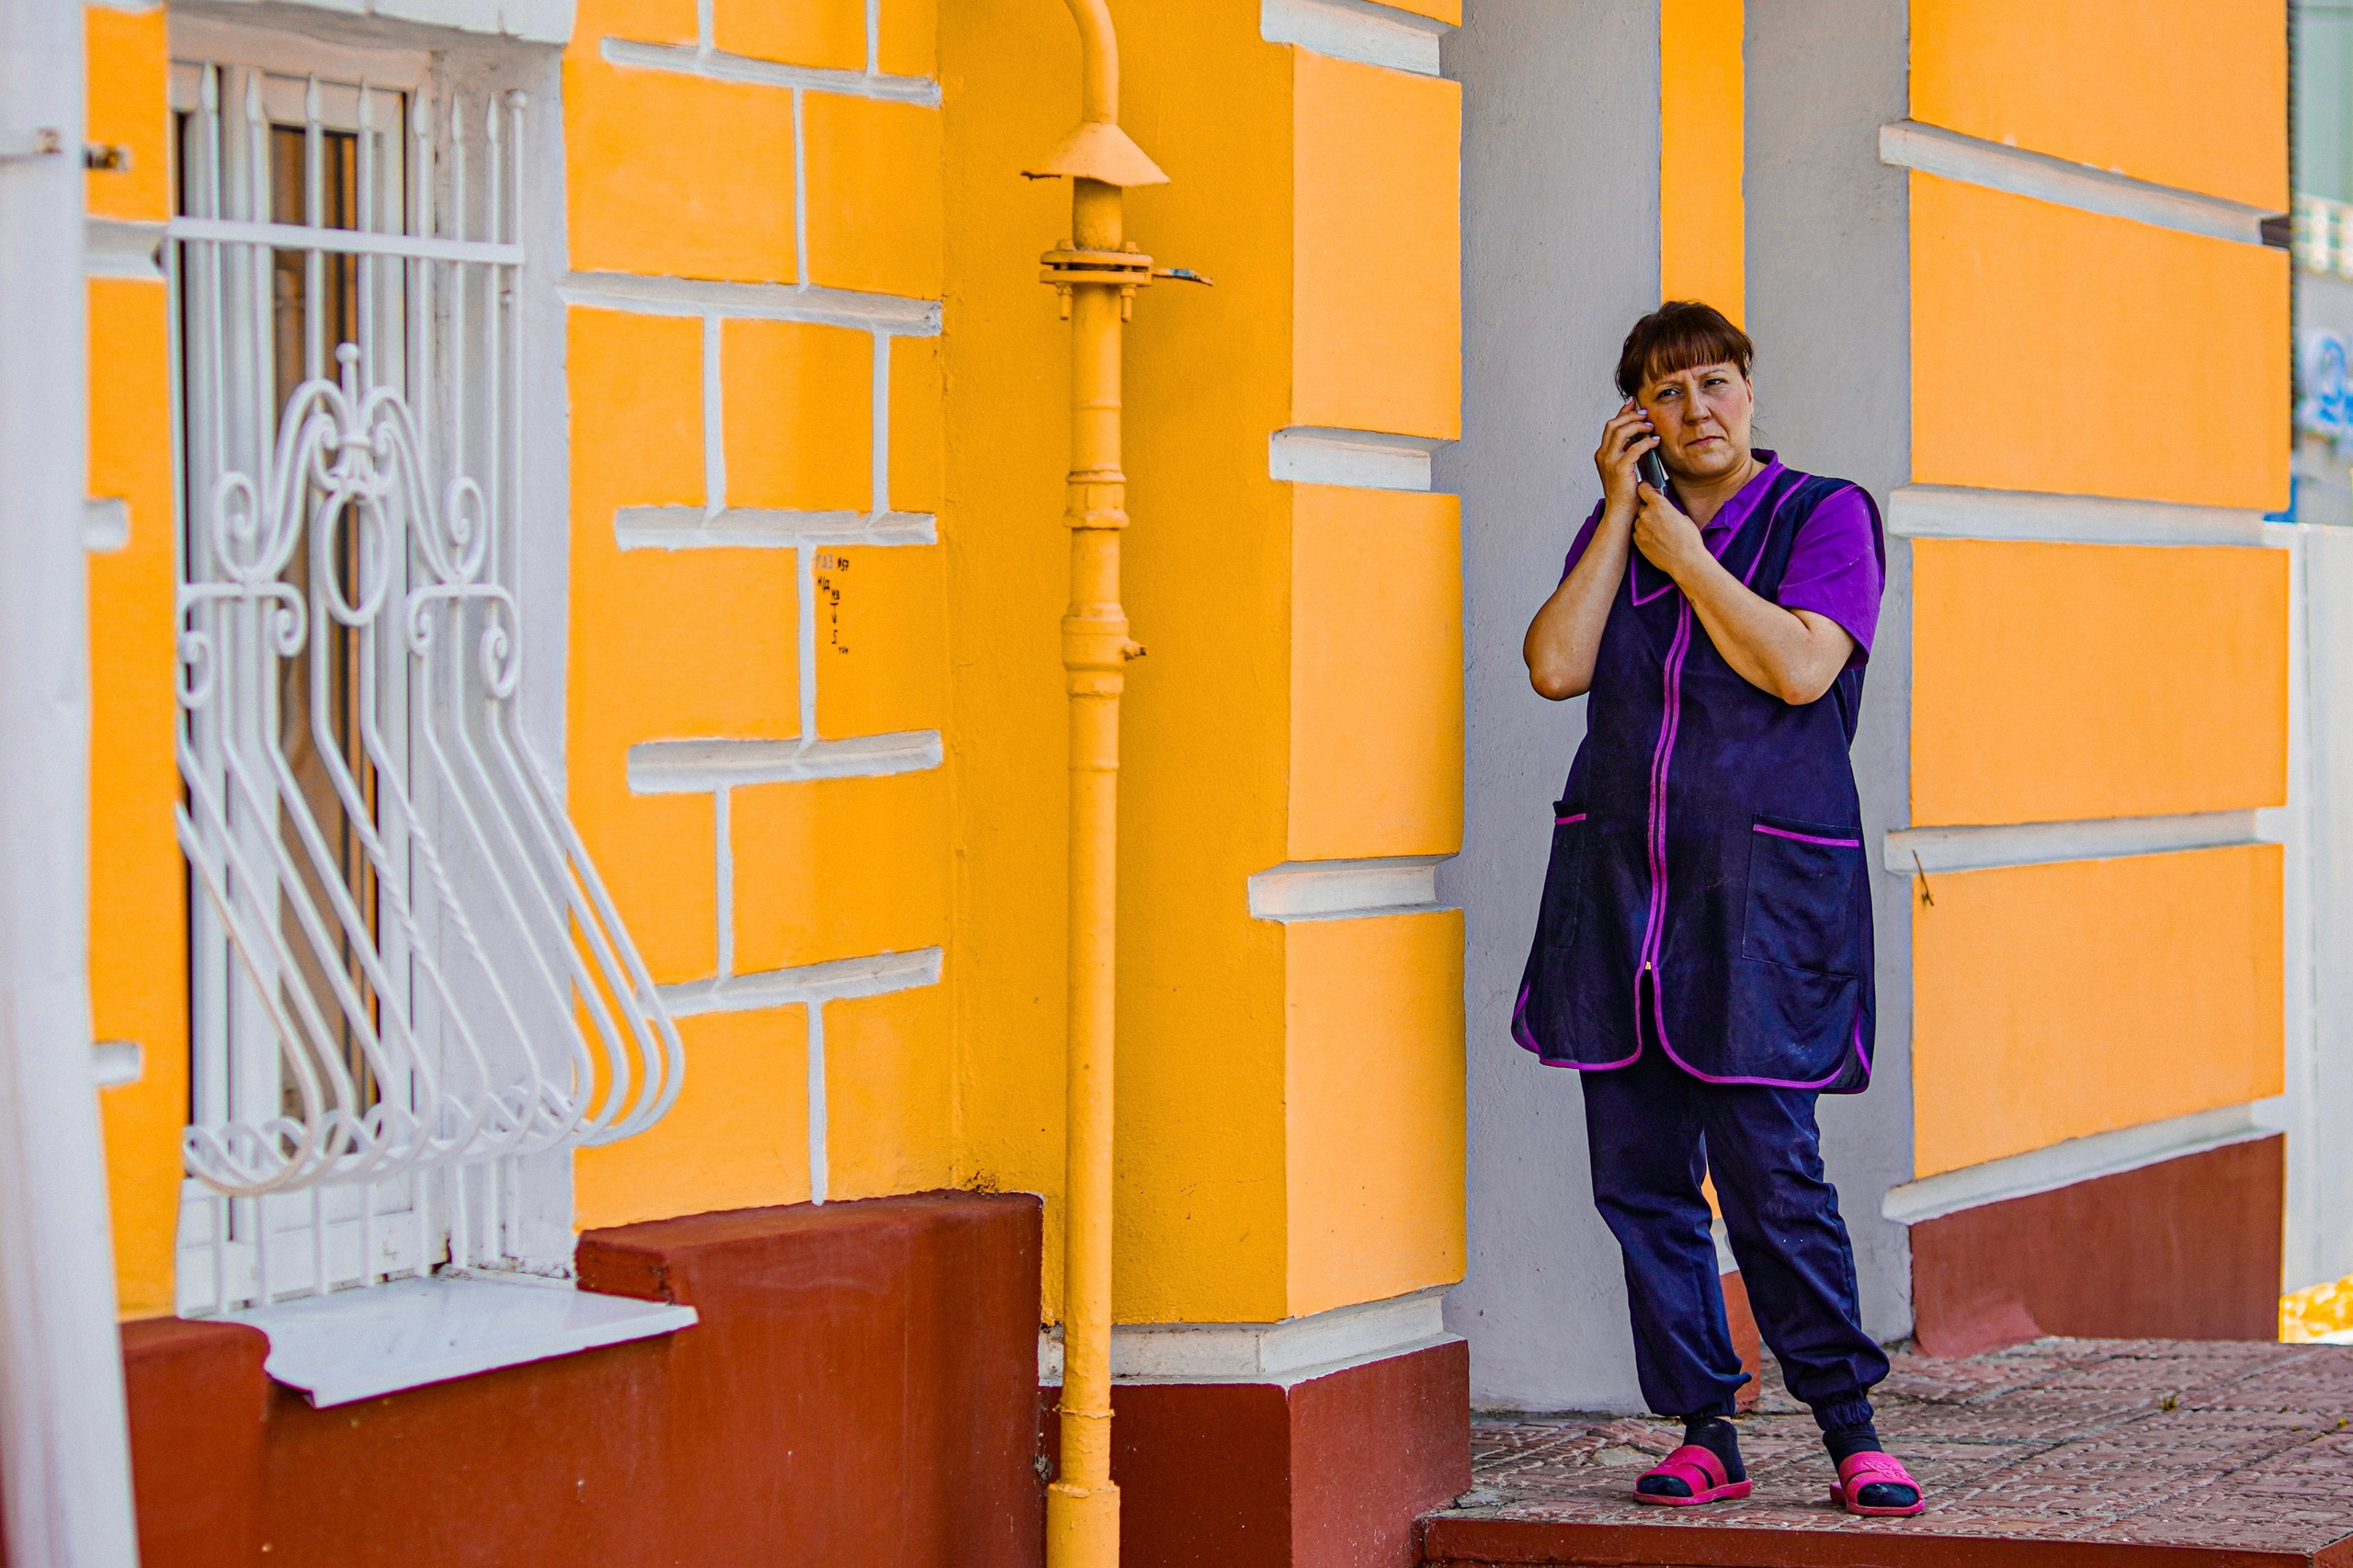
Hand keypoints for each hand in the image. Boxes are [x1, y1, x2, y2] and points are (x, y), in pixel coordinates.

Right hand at [1593, 399, 1658, 515]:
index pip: (1611, 426)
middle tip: (1645, 413)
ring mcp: (1609, 462)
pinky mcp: (1620, 469)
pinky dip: (1646, 442)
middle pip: (1613, 424)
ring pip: (1620, 432)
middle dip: (1630, 415)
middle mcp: (1602, 455)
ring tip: (1650, 426)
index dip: (1622, 412)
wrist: (1620, 513)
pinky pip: (1634, 448)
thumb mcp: (1624, 469)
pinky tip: (1655, 441)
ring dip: (1638, 425)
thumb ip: (1628, 453)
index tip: (1633, 403)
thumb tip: (1641, 437)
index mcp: (1602, 454)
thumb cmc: (1626, 493)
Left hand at [1632, 482, 1705, 576]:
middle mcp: (1646, 515)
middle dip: (1648, 509)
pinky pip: (1637, 533)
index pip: (1643, 488)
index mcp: (1659, 505)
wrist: (1686, 561)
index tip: (1646, 490)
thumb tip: (1665, 507)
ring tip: (1659, 531)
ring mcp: (1640, 529)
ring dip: (1645, 523)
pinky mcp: (1638, 541)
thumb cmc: (1689, 540)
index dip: (1645, 488)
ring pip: (1639, 520)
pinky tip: (1655, 539)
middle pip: (1641, 506)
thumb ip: (1669, 508)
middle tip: (1659, 517)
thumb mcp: (1682, 516)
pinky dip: (1644, 534)